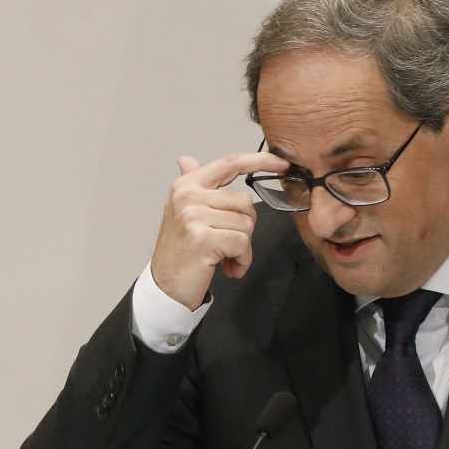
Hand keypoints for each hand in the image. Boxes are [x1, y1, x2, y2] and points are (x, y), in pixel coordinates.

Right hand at [149, 151, 288, 310]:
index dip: (260, 161)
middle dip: (244, 228)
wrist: (166, 288)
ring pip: (246, 224)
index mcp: (187, 186)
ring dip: (242, 248)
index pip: (230, 163)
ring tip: (224, 258)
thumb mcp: (183, 213)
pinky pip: (242, 243)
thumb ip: (192, 186)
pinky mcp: (203, 238)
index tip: (282, 164)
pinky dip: (241, 260)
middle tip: (226, 245)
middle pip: (245, 202)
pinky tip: (227, 267)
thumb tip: (187, 159)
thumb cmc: (180, 253)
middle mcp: (188, 196)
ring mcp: (194, 216)